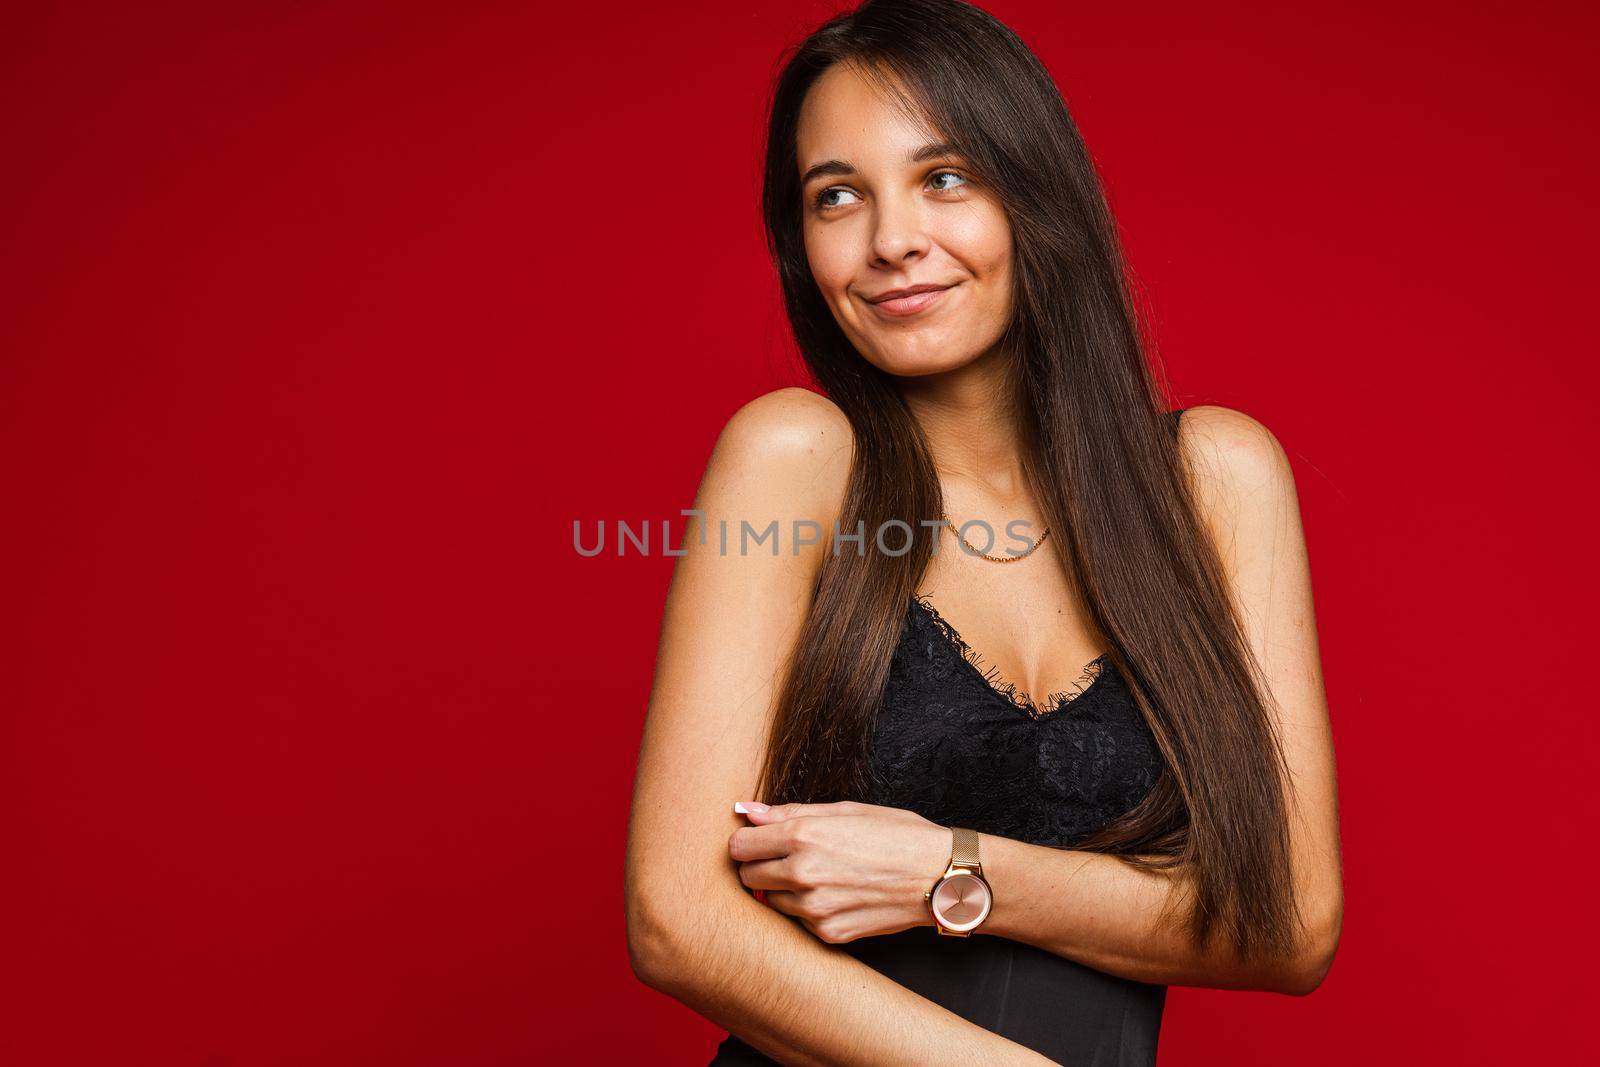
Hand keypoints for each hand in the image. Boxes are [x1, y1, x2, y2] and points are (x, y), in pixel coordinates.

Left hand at [729, 800, 953, 943]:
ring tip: (818, 876)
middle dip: (759, 866)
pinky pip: (797, 922)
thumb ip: (791, 812)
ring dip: (783, 890)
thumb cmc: (898, 835)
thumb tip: (749, 811)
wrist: (939, 877)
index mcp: (804, 836)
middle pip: (746, 876)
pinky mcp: (828, 933)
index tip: (759, 840)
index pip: (739, 845)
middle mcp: (803, 874)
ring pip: (770, 901)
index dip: (747, 841)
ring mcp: (815, 909)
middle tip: (785, 858)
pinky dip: (807, 910)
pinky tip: (835, 894)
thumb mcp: (847, 810)